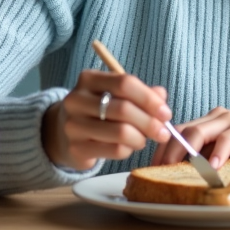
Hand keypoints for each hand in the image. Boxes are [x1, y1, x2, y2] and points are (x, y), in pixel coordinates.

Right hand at [42, 69, 171, 170]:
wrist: (63, 132)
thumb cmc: (98, 110)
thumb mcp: (116, 95)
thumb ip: (140, 93)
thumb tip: (161, 95)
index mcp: (88, 79)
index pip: (125, 83)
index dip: (149, 99)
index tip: (166, 113)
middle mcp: (76, 99)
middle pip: (124, 109)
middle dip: (150, 123)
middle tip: (164, 132)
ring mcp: (74, 125)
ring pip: (121, 133)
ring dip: (141, 138)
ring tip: (144, 139)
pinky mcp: (76, 148)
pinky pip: (114, 150)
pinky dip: (129, 150)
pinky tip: (129, 147)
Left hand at [151, 107, 229, 169]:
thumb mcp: (222, 160)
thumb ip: (202, 162)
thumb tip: (173, 180)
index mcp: (204, 124)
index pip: (174, 133)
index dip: (160, 149)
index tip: (147, 169)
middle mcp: (213, 118)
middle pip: (180, 131)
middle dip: (165, 152)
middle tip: (156, 172)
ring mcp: (229, 120)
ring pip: (197, 132)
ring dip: (184, 153)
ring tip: (174, 170)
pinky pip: (226, 138)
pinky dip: (217, 152)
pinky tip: (212, 167)